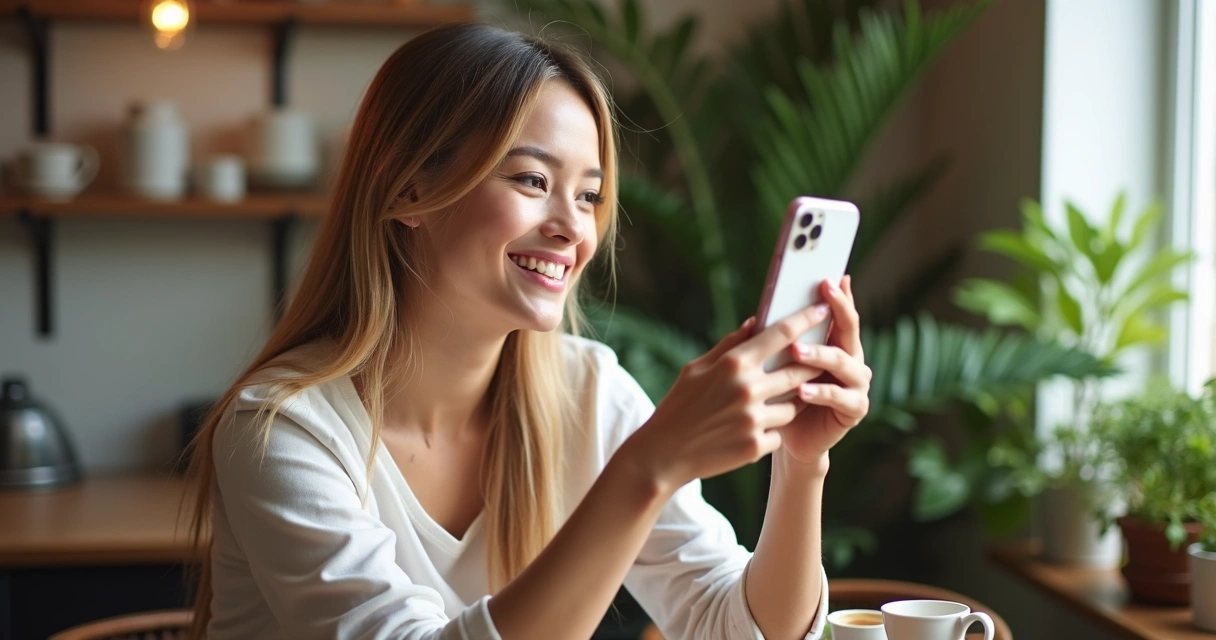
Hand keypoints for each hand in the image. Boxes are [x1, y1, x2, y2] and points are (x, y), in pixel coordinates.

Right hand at [621, 303, 831, 491]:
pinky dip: (771, 431)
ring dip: (790, 402)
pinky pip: (779, 433)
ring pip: (794, 405)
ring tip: (772, 403)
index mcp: (734, 364)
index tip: (822, 309)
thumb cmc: (679, 405)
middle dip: (811, 365)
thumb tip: (756, 322)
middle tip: (818, 360)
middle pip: (799, 370)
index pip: (781, 335)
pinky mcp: (757, 446)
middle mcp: (748, 389)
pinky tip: (751, 431)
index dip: (806, 319)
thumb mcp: (696, 368)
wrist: (664, 454)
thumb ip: (730, 345)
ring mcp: (754, 420)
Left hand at [779, 275, 871, 467]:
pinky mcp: (855, 409)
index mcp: (835, 342)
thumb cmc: (778, 394)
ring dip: (821, 355)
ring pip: (844, 363)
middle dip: (837, 310)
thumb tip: (756, 316)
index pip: (839, 313)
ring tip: (797, 351)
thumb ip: (774, 342)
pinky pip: (840, 397)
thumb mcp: (774, 364)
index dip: (837, 295)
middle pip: (849, 330)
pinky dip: (820, 392)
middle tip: (822, 296)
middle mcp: (852, 359)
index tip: (827, 277)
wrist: (786, 435)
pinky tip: (802, 389)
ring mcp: (857, 384)